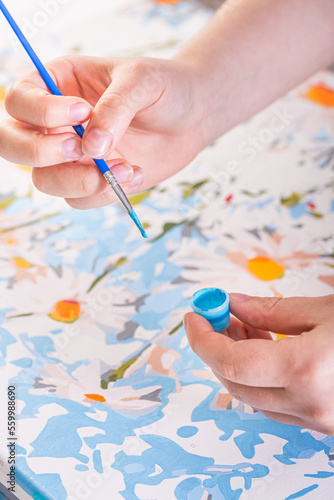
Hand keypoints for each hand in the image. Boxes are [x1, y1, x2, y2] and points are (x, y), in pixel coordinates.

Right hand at [0, 55, 205, 207]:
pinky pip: (79, 200)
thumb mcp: (141, 82)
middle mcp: (56, 123)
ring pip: (45, 181)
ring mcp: (72, 156)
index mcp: (59, 85)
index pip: (20, 100)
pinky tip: (134, 173)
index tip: (82, 112)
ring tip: (124, 167)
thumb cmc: (165, 88)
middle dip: (41, 153)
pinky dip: (104, 193)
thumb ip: (114, 109)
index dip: (41, 111)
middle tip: (80, 149)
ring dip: (81, 181)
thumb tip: (92, 149)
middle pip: (13, 145)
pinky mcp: (92, 181)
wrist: (193, 118)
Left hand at [184, 294, 333, 434]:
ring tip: (242, 327)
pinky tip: (266, 350)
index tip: (194, 318)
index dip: (204, 339)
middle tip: (216, 317)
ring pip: (255, 399)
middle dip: (216, 349)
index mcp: (307, 370)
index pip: (232, 362)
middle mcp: (309, 404)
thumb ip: (274, 310)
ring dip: (238, 365)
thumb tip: (234, 306)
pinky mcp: (326, 425)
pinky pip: (279, 407)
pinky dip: (262, 380)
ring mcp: (319, 420)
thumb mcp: (326, 311)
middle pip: (237, 384)